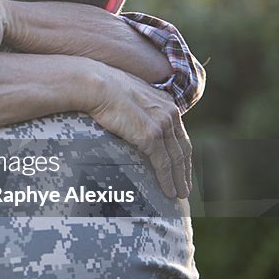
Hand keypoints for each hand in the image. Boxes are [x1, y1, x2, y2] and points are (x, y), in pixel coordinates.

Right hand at [87, 65, 192, 198]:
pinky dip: (168, 179)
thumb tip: (126, 114)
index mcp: (165, 102)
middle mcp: (168, 113)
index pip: (178, 132)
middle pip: (183, 147)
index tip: (181, 165)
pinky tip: (169, 191)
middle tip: (185, 185)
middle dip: (185, 169)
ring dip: (180, 179)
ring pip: (176, 158)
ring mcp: (161, 124)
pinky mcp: (150, 135)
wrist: (94, 84)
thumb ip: (135, 106)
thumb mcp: (127, 94)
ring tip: (180, 193)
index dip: (181, 151)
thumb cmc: (100, 87)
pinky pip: (163, 164)